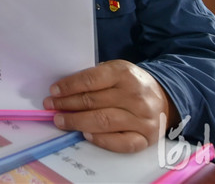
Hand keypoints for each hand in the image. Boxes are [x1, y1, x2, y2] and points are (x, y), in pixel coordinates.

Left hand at [43, 60, 177, 152]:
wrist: (163, 98)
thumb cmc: (130, 84)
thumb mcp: (115, 71)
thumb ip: (94, 77)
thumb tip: (63, 89)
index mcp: (124, 73)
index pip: (90, 80)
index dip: (68, 86)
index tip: (53, 91)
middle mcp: (135, 95)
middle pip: (93, 102)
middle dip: (67, 104)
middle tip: (51, 107)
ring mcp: (142, 118)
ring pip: (103, 122)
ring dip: (77, 122)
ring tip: (61, 121)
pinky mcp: (145, 137)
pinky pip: (120, 142)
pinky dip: (101, 140)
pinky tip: (86, 135)